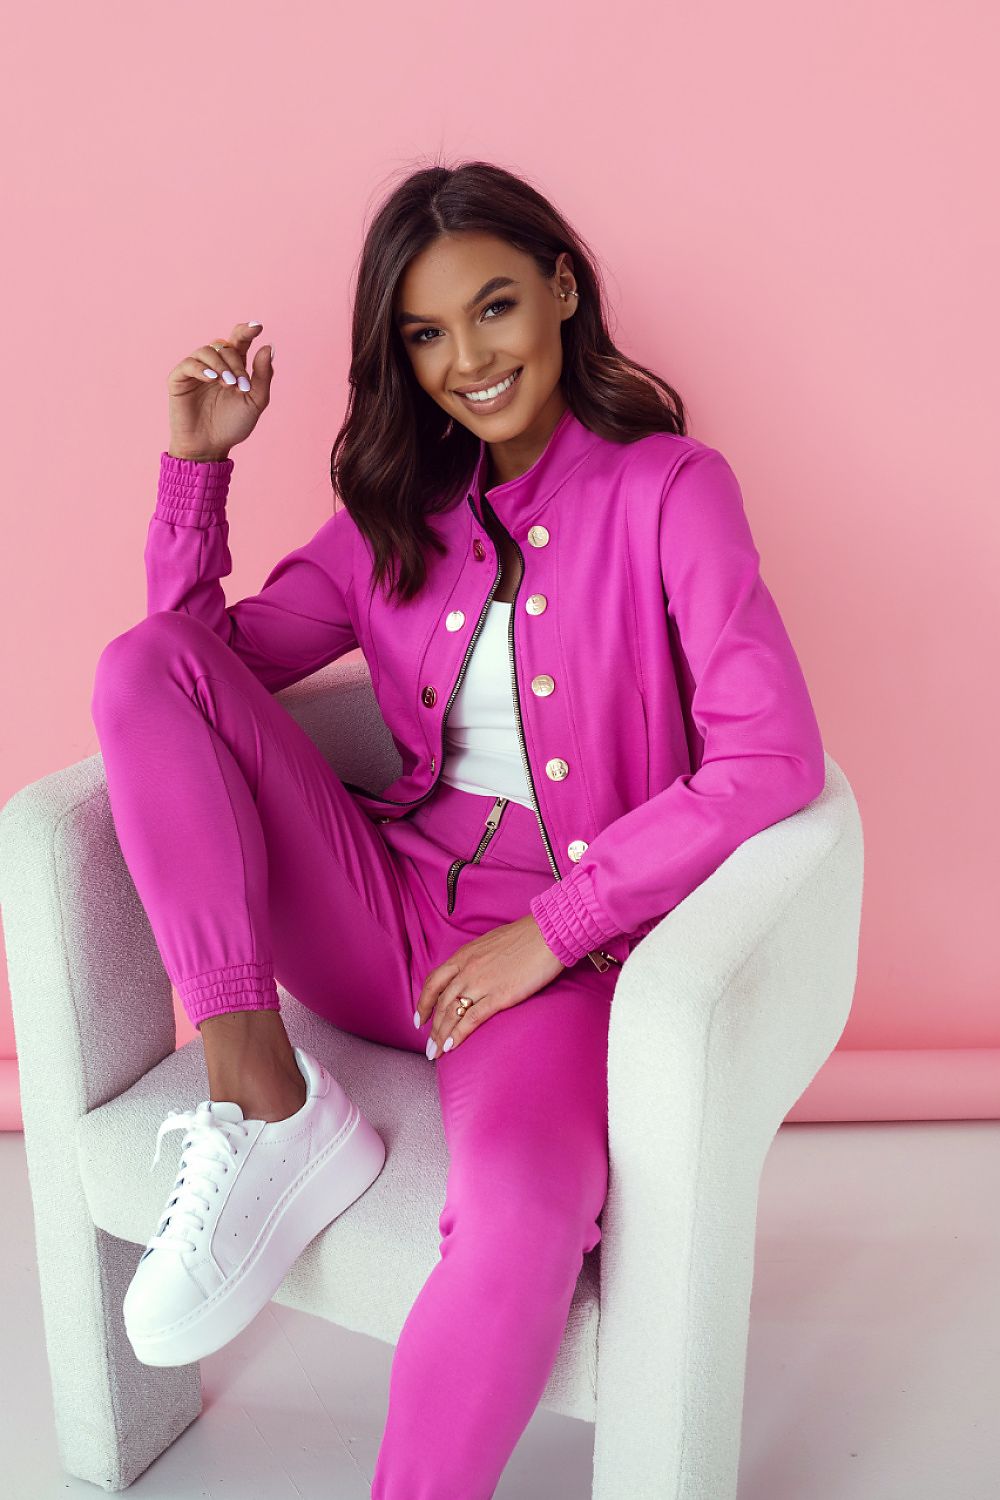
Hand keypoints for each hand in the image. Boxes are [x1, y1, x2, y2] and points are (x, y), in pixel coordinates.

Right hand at [167, 319, 274, 460]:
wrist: (210, 447)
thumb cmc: (232, 426)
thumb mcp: (255, 402)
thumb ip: (263, 376)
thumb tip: (268, 346)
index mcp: (234, 367)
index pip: (239, 340)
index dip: (247, 330)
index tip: (257, 327)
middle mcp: (215, 365)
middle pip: (226, 346)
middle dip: (236, 363)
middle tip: (241, 385)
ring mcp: (196, 371)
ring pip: (207, 350)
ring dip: (221, 364)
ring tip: (228, 384)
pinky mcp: (179, 379)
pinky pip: (189, 363)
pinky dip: (202, 367)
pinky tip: (212, 378)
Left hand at [415, 914, 564, 1058]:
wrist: (548, 933)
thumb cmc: (525, 936)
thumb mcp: (490, 943)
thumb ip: (477, 958)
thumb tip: (473, 971)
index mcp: (464, 955)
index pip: (434, 982)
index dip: (423, 1003)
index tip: (419, 1019)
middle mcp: (467, 969)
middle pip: (440, 1002)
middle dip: (432, 1028)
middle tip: (428, 1046)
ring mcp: (481, 983)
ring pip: (451, 1013)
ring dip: (441, 1036)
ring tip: (436, 1053)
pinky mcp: (499, 996)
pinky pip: (472, 1018)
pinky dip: (458, 1034)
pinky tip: (451, 1047)